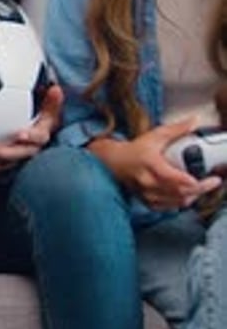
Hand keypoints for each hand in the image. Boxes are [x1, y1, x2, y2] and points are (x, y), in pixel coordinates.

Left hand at [0, 83, 62, 185]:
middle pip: (17, 155)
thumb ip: (52, 103)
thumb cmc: (45, 123)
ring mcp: (19, 161)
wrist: (43, 142)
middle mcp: (31, 151)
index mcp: (41, 137)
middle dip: (1, 154)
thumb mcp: (51, 112)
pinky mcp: (9, 167)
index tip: (19, 135)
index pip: (39, 138)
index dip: (31, 137)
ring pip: (5, 166)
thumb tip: (56, 89)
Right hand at [88, 116, 221, 209]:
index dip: (189, 180)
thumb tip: (194, 121)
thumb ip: (177, 129)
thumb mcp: (156, 135)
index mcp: (150, 164)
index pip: (172, 176)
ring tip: (203, 186)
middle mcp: (148, 181)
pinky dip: (182, 201)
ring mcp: (148, 194)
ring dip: (193, 195)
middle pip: (179, 191)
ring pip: (176, 201)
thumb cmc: (136, 149)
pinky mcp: (148, 202)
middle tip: (213, 182)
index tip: (203, 179)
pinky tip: (189, 194)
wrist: (115, 163)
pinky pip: (170, 207)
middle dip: (199, 188)